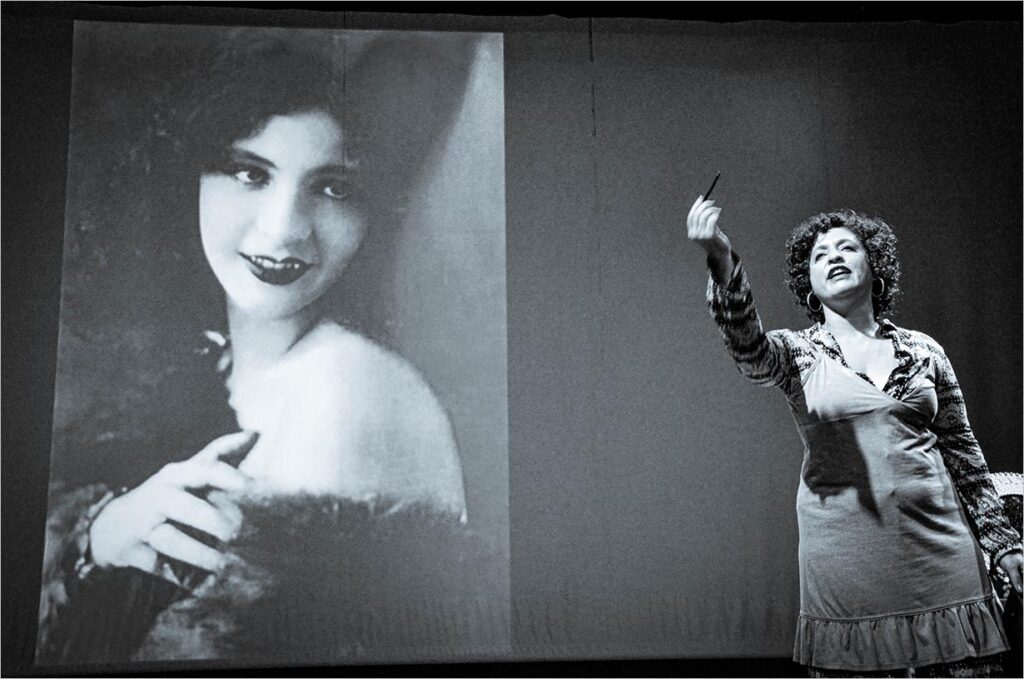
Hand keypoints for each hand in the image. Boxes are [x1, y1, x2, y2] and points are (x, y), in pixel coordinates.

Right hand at [88, 431, 257, 583]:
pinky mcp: (133, 551)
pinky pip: (158, 567)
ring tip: (221, 563)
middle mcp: (160, 495)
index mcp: (178, 474)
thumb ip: (222, 453)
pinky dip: (178, 577)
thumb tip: (257, 433)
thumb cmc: (168, 494)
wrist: (114, 526)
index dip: (225, 477)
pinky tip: (197, 584)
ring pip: (172, 539)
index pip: (204, 470)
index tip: (247, 485)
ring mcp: (144, 524)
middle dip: (213, 521)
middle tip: (235, 532)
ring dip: (199, 553)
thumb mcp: (190, 471)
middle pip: (188, 508)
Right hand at [687, 194, 733, 282]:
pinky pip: (711, 220)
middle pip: (697, 215)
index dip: (696, 206)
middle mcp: (694, 235)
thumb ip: (704, 219)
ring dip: (712, 209)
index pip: (691, 216)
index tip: (701, 198)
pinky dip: (715, 214)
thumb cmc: (714, 239)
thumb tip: (705, 203)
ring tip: (718, 209)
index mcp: (691, 233)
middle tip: (712, 201)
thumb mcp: (706, 229)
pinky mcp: (710, 235)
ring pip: (704, 216)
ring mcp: (702, 236)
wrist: (720, 252)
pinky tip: (718, 214)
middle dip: (705, 205)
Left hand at [998, 551, 1022, 594]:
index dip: (1022, 588)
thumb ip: (1016, 579)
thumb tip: (1020, 590)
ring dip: (1012, 589)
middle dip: (1017, 590)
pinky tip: (1005, 589)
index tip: (1020, 593)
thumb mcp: (1011, 568)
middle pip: (1022, 585)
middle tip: (1009, 592)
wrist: (1000, 554)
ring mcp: (1020, 575)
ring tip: (1005, 590)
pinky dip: (1010, 587)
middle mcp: (1023, 573)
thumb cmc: (1008, 558)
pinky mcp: (1016, 577)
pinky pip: (1014, 584)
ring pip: (1018, 586)